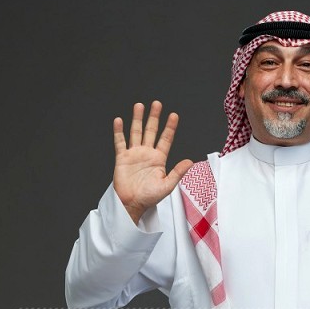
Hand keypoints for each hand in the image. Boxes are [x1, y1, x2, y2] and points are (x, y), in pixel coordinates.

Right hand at [112, 100, 192, 222]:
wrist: (132, 204)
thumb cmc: (149, 198)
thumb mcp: (167, 186)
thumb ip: (178, 172)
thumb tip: (190, 161)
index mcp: (159, 159)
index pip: (166, 139)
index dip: (170, 127)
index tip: (174, 115)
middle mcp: (147, 153)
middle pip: (151, 131)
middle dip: (154, 117)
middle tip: (157, 104)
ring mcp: (134, 154)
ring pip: (136, 132)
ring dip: (137, 119)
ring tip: (139, 106)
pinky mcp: (122, 158)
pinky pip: (120, 142)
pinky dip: (119, 131)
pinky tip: (119, 121)